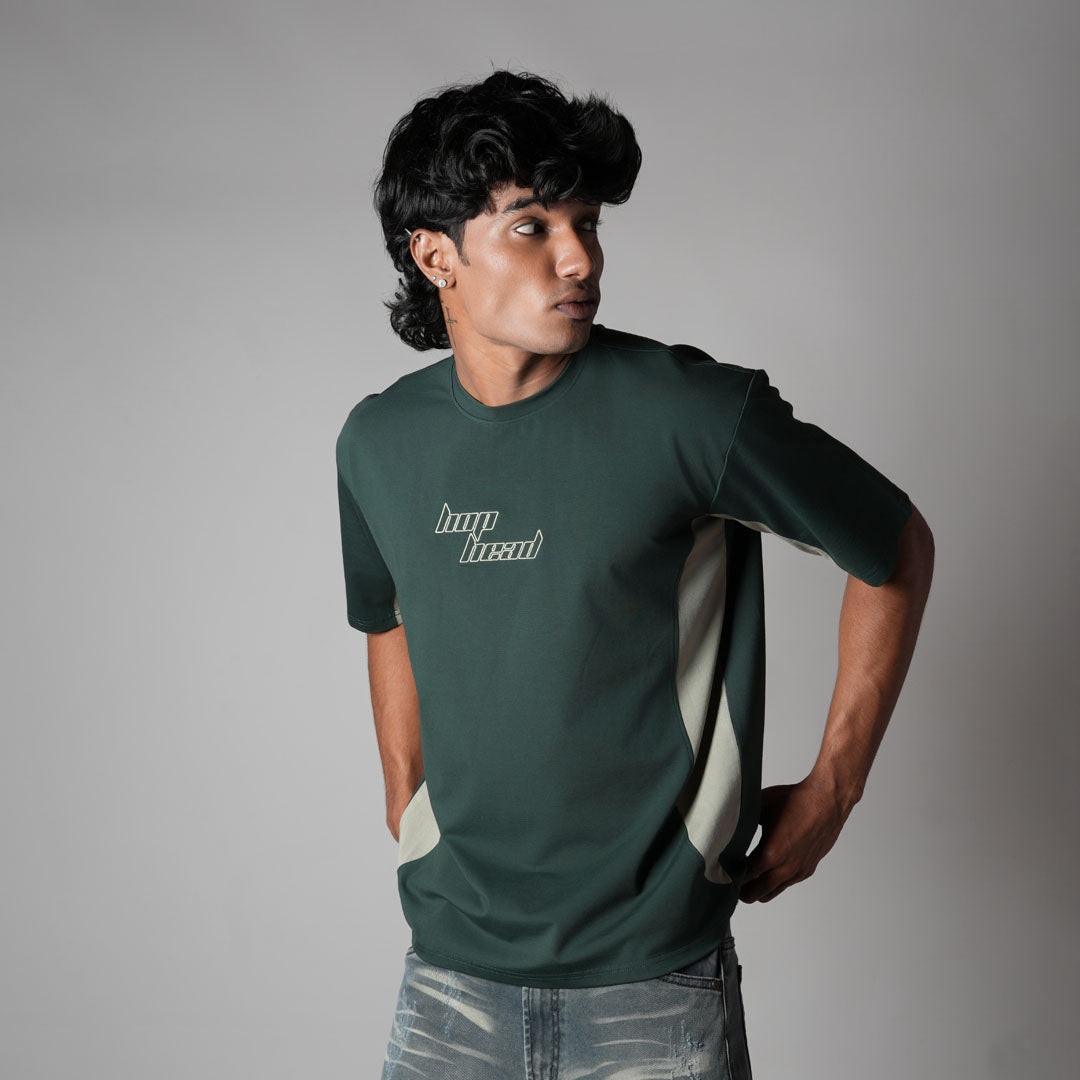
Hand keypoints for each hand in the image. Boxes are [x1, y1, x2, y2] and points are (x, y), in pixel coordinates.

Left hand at [738, 772, 852, 903]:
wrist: (826, 801)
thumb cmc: (795, 800)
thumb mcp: (760, 805)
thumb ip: (742, 819)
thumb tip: (725, 824)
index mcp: (770, 853)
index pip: (745, 876)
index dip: (731, 877)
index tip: (721, 874)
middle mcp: (785, 868)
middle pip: (756, 893)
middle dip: (742, 890)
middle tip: (729, 884)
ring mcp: (798, 870)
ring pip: (772, 892)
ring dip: (758, 890)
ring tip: (745, 882)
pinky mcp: (808, 869)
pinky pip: (786, 884)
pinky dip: (773, 883)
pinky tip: (766, 873)